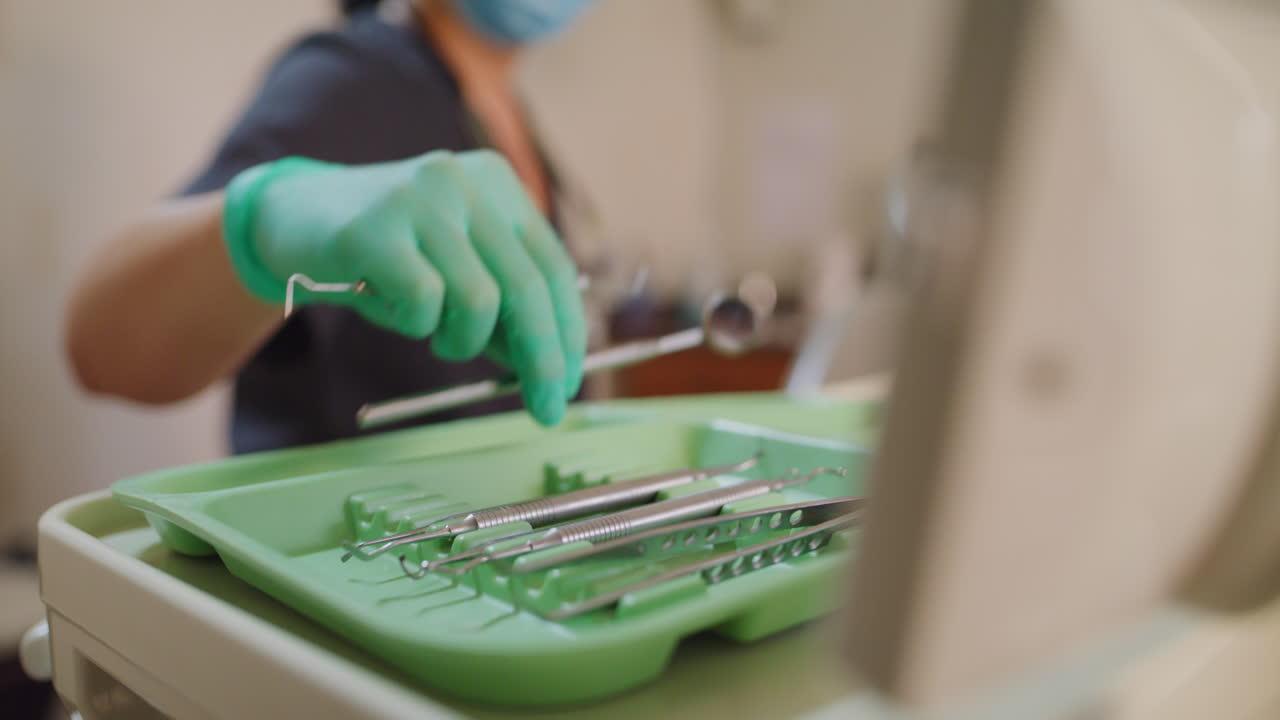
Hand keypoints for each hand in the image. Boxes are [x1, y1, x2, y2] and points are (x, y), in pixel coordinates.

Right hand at [222, 149, 585, 425]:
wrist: (289, 217)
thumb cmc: (383, 254)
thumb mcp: (452, 269)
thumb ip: (499, 306)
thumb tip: (548, 365)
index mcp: (497, 186)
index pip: (552, 268)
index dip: (568, 332)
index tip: (567, 384)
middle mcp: (466, 184)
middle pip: (528, 287)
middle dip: (542, 360)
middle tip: (545, 409)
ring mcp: (421, 199)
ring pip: (479, 300)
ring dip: (461, 341)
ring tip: (433, 333)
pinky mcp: (375, 227)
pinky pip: (423, 301)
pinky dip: (415, 325)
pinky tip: (391, 308)